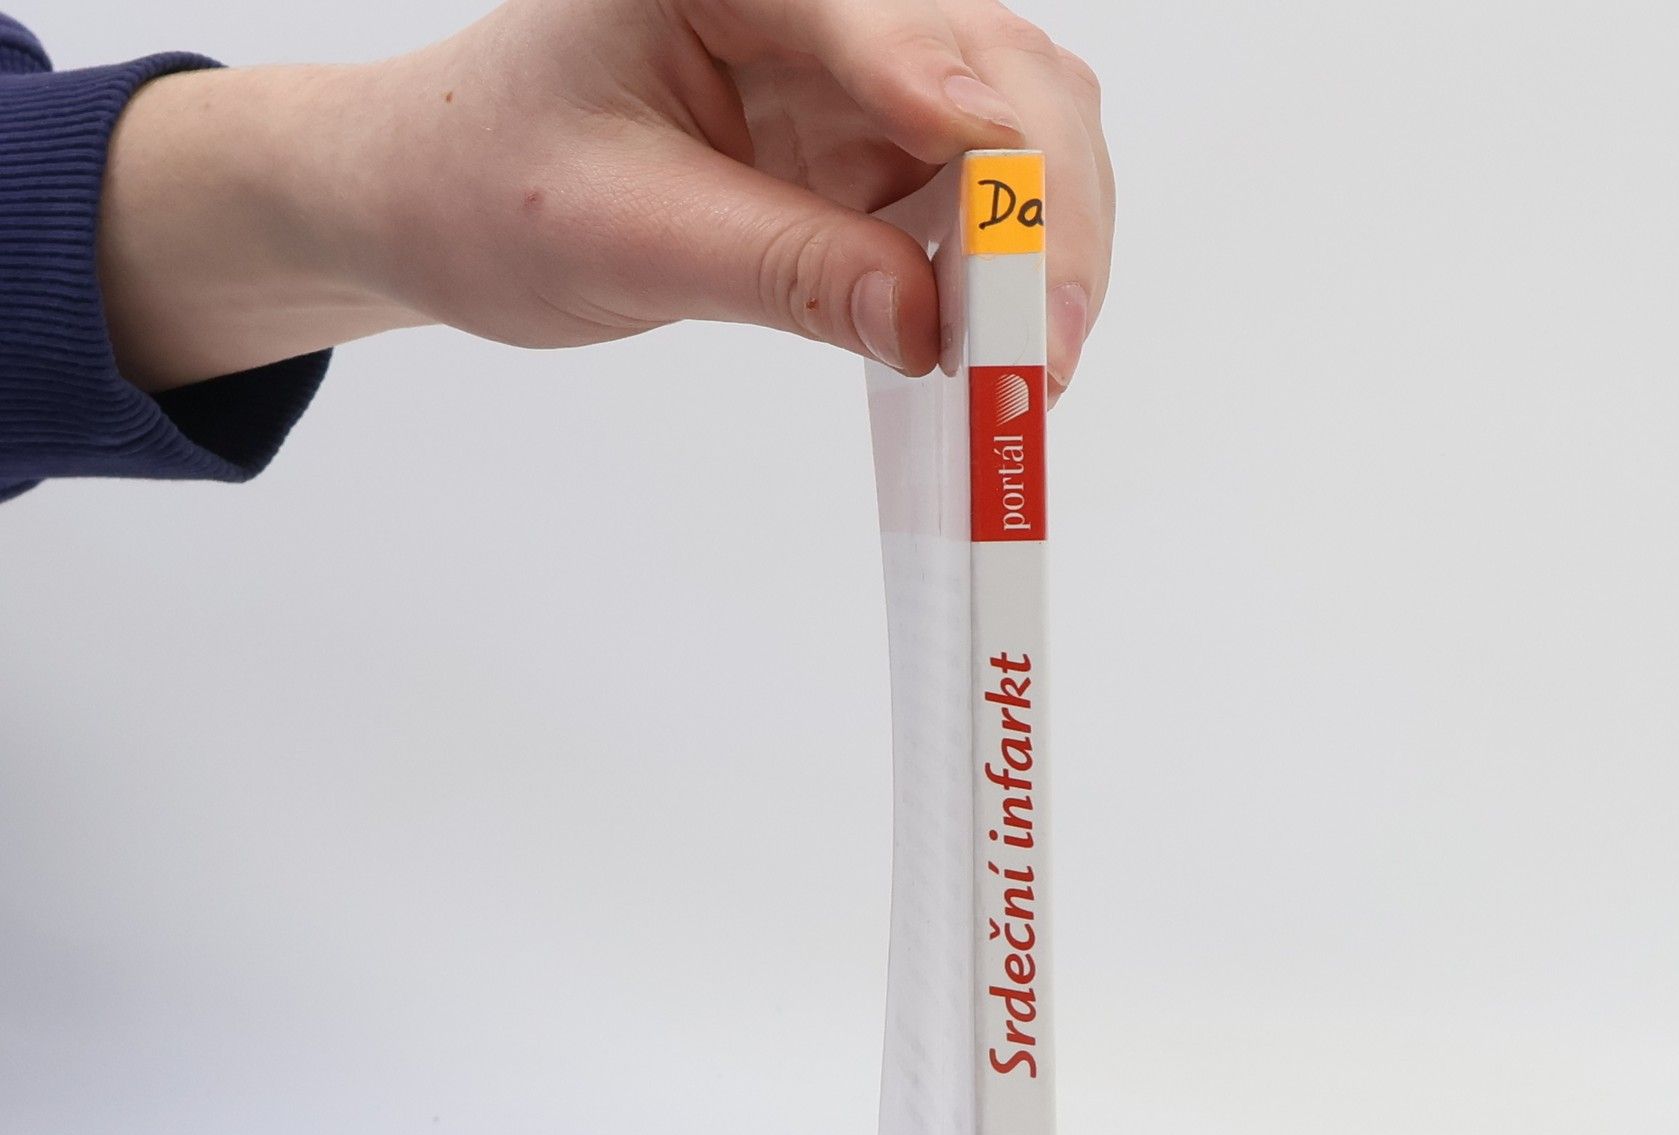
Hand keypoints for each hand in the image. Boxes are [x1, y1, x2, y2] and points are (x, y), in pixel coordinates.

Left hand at [99, 0, 1110, 399]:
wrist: (441, 189)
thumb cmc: (491, 182)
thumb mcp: (623, 235)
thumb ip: (782, 266)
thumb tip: (929, 328)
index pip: (889, 31)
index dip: (977, 145)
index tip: (1017, 258)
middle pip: (1000, 73)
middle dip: (1046, 214)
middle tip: (1046, 356)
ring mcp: (858, 59)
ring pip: (1021, 125)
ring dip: (1048, 245)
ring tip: (1034, 368)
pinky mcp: (873, 131)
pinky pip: (981, 187)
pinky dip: (1010, 268)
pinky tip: (1008, 339)